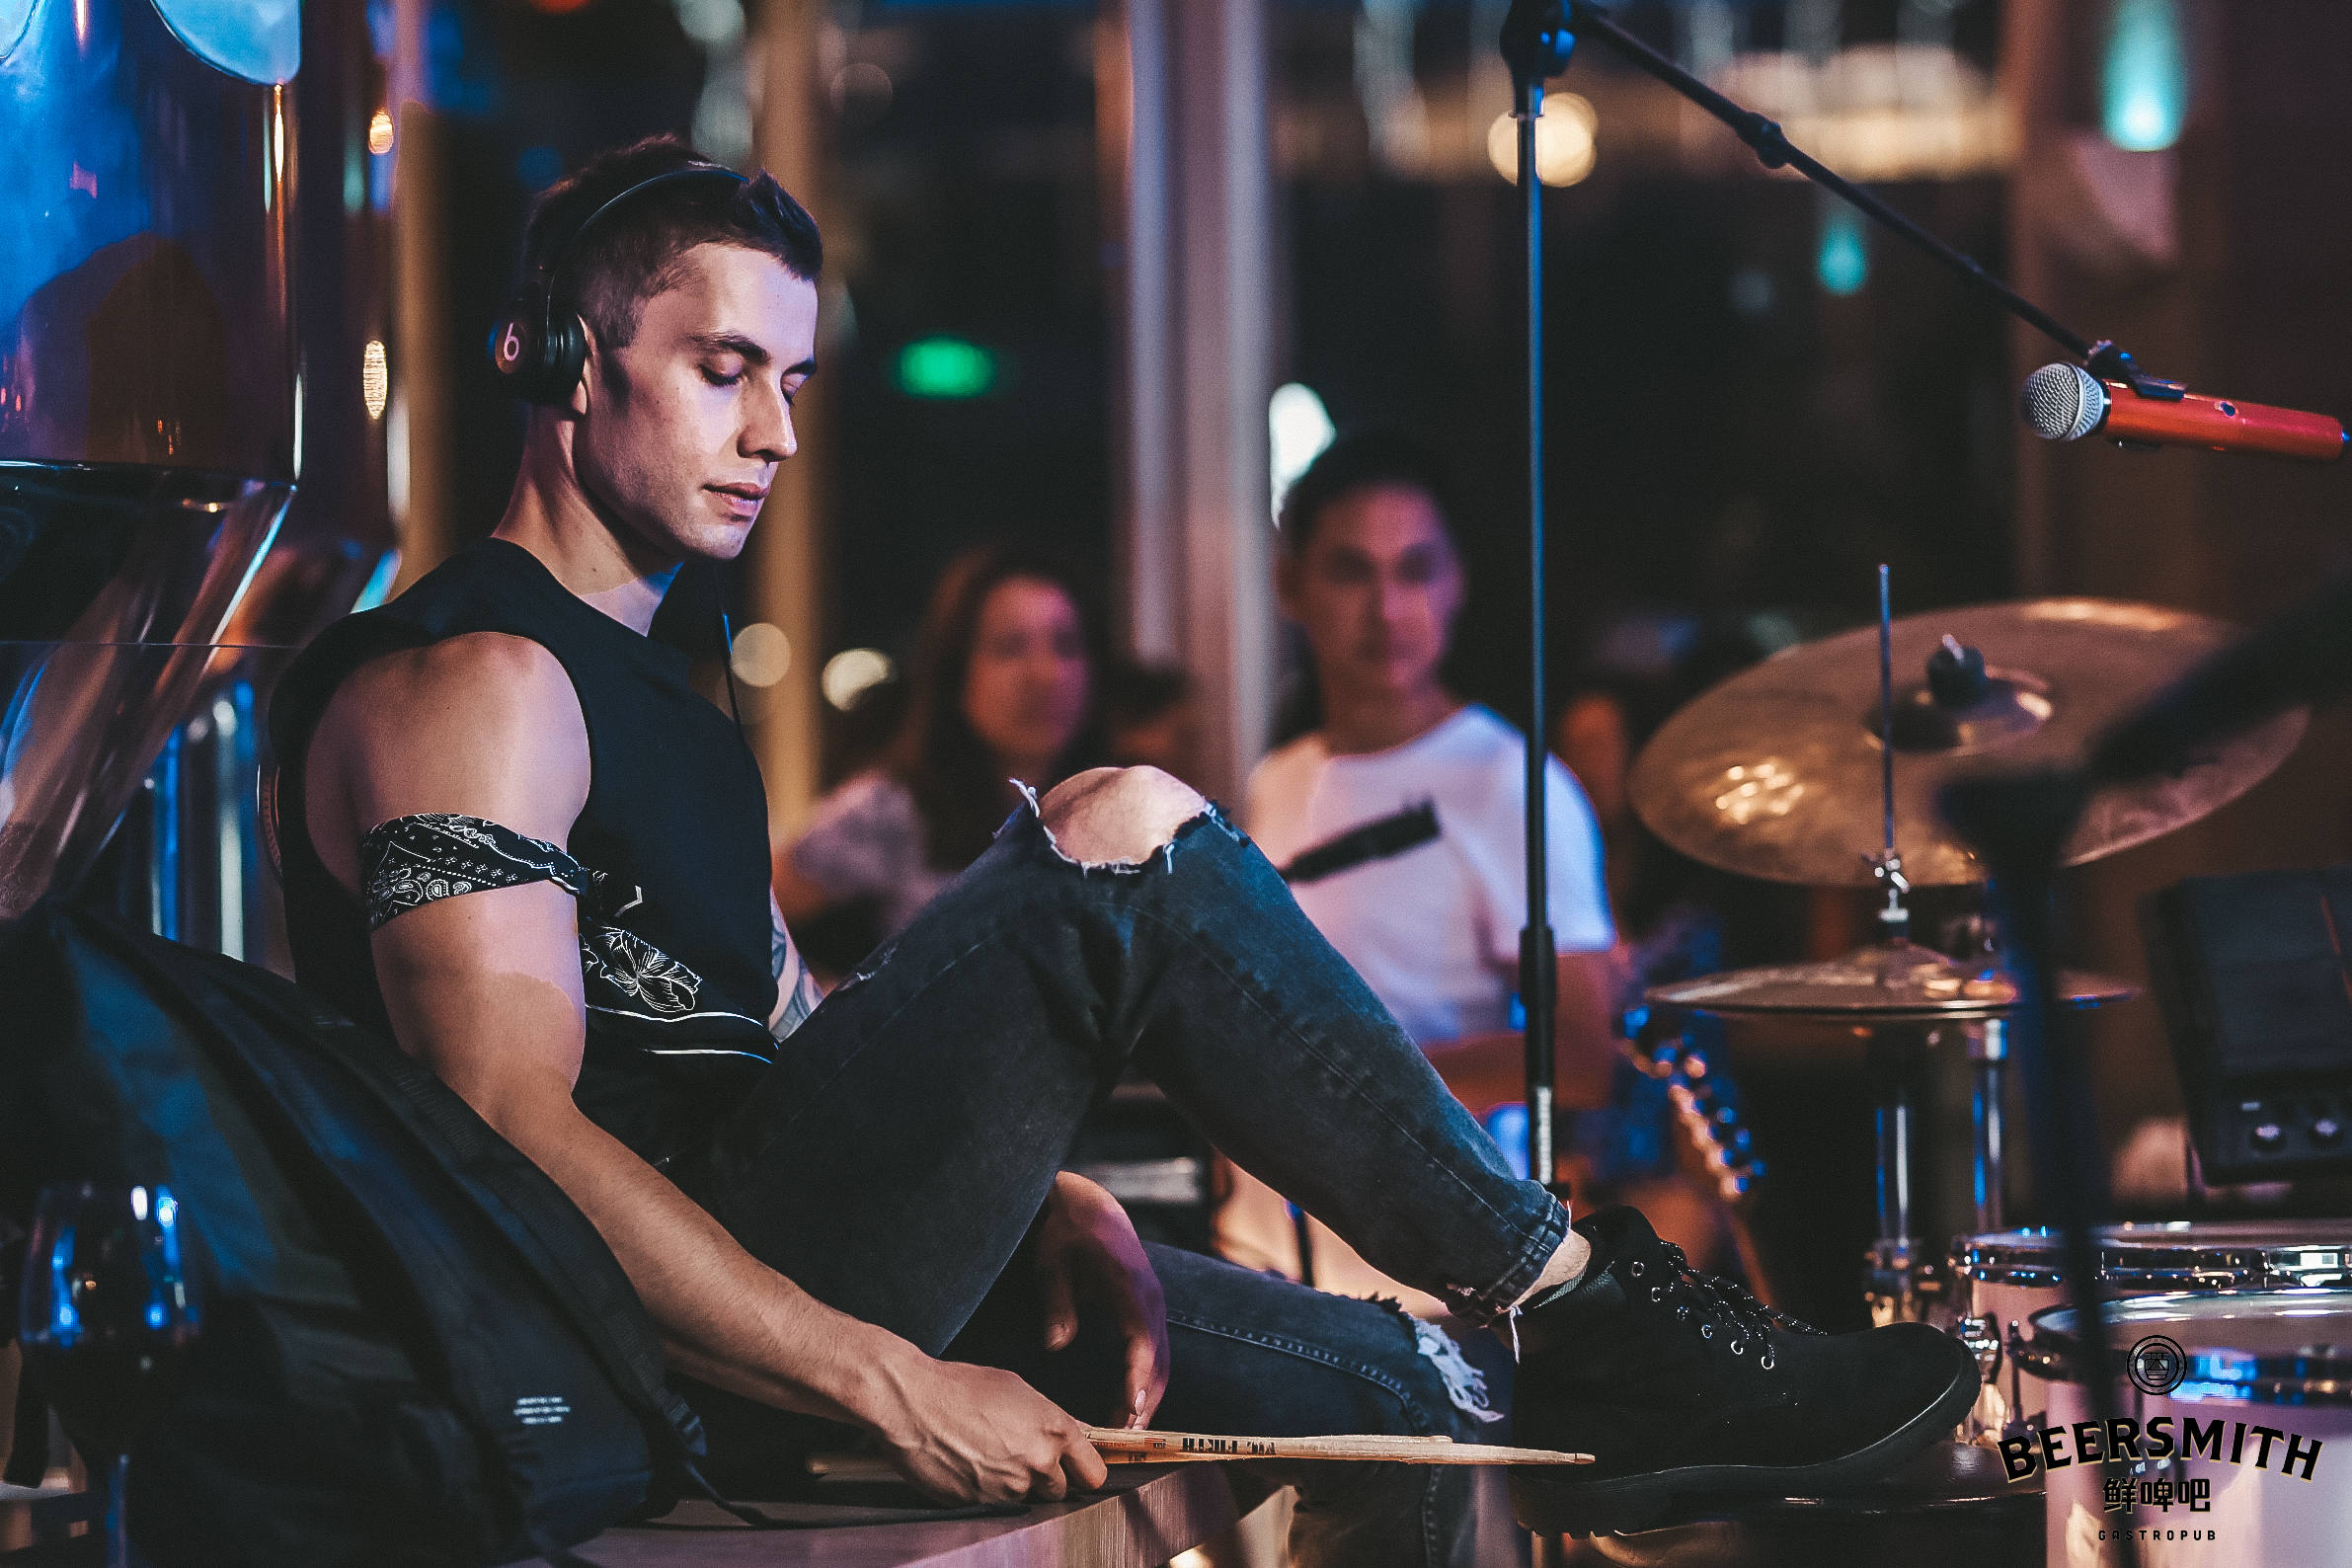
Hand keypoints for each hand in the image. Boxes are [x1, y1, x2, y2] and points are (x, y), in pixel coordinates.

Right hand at [874, 1357, 1106, 1502]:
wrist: (912, 1404)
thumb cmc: (961, 1387)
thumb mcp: (1017, 1388)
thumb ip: (1051, 1417)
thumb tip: (1074, 1432)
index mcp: (1054, 1432)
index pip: (1094, 1474)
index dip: (1084, 1470)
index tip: (1077, 1469)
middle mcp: (1037, 1464)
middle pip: (1060, 1490)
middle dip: (1045, 1477)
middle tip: (1019, 1454)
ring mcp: (1008, 1489)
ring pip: (1025, 1497)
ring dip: (1014, 1483)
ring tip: (988, 1454)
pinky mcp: (979, 1504)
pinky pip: (993, 1503)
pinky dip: (985, 1489)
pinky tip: (968, 1463)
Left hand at [1035, 1171, 1169, 1427]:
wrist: (1089, 1204)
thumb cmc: (1066, 1232)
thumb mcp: (1051, 1262)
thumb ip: (1056, 1303)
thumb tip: (1055, 1344)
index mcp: (1129, 1287)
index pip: (1142, 1342)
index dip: (1138, 1378)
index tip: (1132, 1410)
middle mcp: (1150, 1299)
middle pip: (1159, 1359)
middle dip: (1146, 1401)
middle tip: (1126, 1439)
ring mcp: (1154, 1304)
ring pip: (1162, 1360)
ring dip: (1149, 1396)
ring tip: (1127, 1433)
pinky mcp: (1149, 1309)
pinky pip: (1156, 1351)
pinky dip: (1148, 1381)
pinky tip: (1130, 1405)